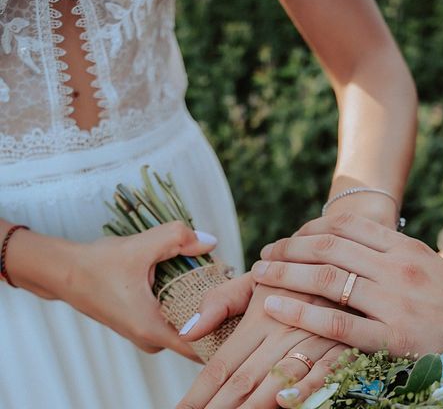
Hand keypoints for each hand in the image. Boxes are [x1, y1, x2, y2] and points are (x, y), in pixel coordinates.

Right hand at [58, 222, 214, 359]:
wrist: (64, 272)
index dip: (223, 327)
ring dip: (199, 304)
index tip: (236, 305)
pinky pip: (173, 319)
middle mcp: (150, 339)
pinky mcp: (141, 326)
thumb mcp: (142, 245)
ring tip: (211, 277)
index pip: (201, 346)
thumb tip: (210, 242)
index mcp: (152, 329)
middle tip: (227, 281)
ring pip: (185, 324)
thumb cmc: (99, 263)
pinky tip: (191, 280)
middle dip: (215, 310)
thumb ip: (179, 238)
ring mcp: (145, 335)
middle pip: (197, 334)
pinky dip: (184, 303)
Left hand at [177, 280, 347, 408]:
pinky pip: (322, 373)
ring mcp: (312, 338)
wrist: (341, 257)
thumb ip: (219, 302)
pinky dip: (304, 390)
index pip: (222, 364)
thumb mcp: (255, 280)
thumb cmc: (292, 274)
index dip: (199, 393)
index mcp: (259, 316)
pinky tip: (284, 403)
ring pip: (278, 379)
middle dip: (219, 408)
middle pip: (244, 379)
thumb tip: (186, 332)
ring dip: (254, 407)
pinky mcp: (341, 345)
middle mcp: (283, 330)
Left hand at [252, 213, 442, 356]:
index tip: (289, 237)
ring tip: (261, 275)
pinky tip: (276, 308)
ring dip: (286, 273)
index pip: (347, 225)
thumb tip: (350, 239)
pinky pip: (338, 323)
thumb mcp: (425, 262)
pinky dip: (302, 313)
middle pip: (330, 247)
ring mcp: (395, 302)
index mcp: (404, 247)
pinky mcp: (393, 338)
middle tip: (264, 254)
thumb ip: (389, 250)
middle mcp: (397, 267)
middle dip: (290, 248)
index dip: (310, 228)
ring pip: (327, 278)